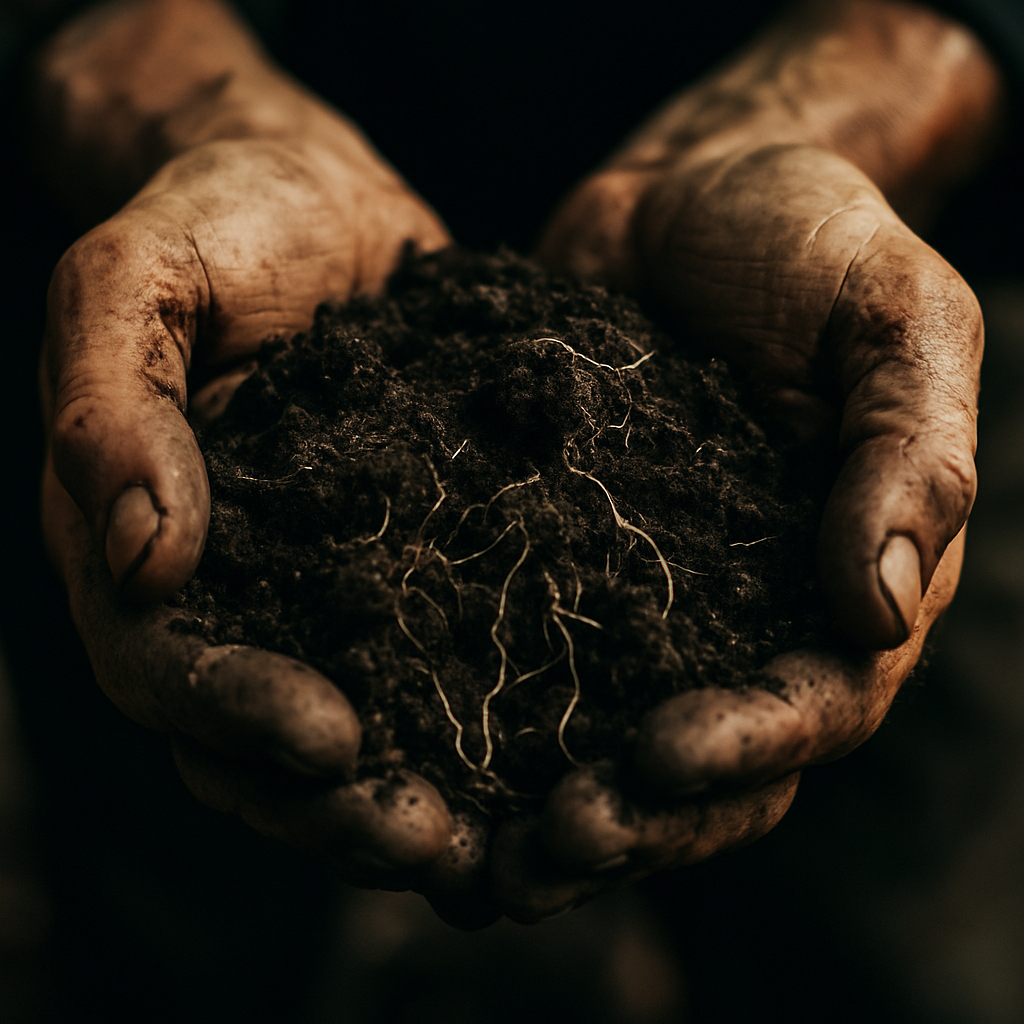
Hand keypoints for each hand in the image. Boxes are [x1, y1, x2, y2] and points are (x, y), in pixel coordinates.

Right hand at [37, 0, 458, 895]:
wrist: (314, 191)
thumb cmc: (216, 217)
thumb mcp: (137, 279)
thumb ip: (111, 406)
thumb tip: (135, 555)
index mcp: (137, 542)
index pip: (164, 666)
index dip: (236, 716)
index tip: (332, 740)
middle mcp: (230, 584)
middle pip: (254, 736)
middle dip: (332, 801)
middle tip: (431, 844)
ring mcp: (319, 579)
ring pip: (351, 720)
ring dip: (412, 789)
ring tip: (497, 833)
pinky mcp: (405, 554)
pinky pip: (431, 649)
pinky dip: (476, 711)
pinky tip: (552, 741)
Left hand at [501, 0, 1003, 919]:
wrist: (687, 196)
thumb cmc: (809, 241)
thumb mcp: (892, 320)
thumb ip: (907, 454)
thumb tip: (877, 603)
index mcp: (838, 584)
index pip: (815, 707)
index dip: (747, 746)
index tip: (658, 754)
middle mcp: (738, 617)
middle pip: (702, 766)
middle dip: (634, 819)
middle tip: (544, 847)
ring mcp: (637, 599)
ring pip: (599, 741)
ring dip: (539, 809)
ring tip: (463, 852)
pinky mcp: (549, 558)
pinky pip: (513, 656)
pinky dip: (470, 719)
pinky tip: (400, 752)